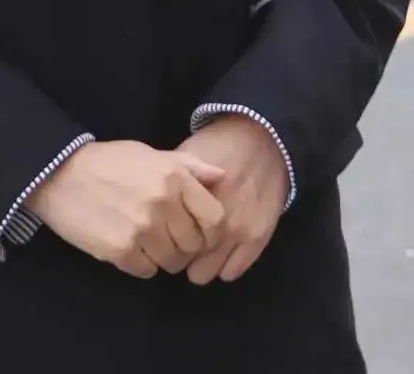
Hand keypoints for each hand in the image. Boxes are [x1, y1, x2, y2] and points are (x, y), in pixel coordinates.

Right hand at [25, 140, 226, 278]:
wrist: (61, 174)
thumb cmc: (109, 161)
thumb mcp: (151, 154)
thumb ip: (189, 166)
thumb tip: (222, 177)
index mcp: (174, 177)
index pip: (214, 218)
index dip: (212, 232)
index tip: (200, 234)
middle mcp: (163, 203)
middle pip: (193, 245)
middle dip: (185, 245)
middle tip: (169, 238)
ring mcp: (143, 229)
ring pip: (172, 262)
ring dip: (164, 257)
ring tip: (148, 242)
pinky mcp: (122, 250)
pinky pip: (147, 271)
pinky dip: (142, 263)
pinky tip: (129, 246)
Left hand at [177, 115, 289, 284]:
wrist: (261, 140)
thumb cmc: (217, 145)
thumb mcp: (185, 157)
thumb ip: (169, 185)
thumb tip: (152, 208)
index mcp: (192, 199)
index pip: (166, 238)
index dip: (163, 238)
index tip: (164, 236)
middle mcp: (214, 220)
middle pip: (183, 260)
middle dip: (179, 255)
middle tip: (179, 246)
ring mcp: (238, 233)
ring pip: (206, 273)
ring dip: (201, 265)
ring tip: (199, 253)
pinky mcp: (258, 240)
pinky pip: (232, 272)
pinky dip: (223, 266)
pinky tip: (219, 254)